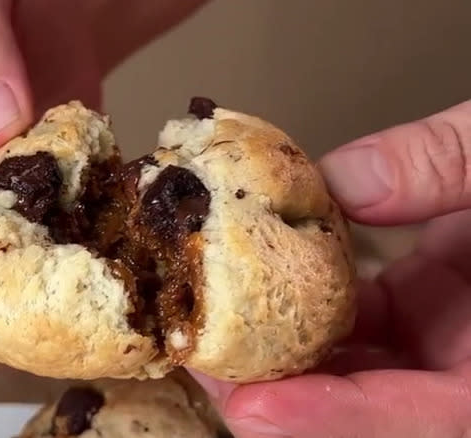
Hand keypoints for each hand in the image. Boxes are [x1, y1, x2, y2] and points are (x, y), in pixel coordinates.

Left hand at [192, 100, 470, 436]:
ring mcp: (453, 348)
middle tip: (206, 361)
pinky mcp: (432, 313)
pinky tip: (264, 279)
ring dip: (286, 353)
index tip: (258, 410)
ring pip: (360, 372)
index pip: (435, 421)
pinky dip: (311, 307)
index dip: (343, 421)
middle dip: (288, 398)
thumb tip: (347, 179)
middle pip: (376, 411)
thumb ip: (454, 166)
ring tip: (213, 320)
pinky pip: (362, 325)